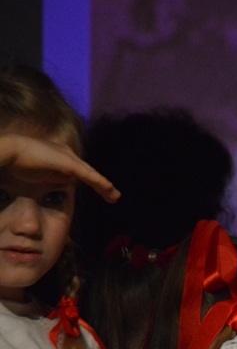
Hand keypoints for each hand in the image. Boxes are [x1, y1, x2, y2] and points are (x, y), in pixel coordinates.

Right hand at [0, 133, 120, 201]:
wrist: (10, 151)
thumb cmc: (17, 162)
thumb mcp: (39, 173)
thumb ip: (51, 177)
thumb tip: (61, 184)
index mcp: (60, 157)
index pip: (79, 170)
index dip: (90, 181)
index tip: (99, 191)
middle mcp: (67, 155)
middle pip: (89, 172)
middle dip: (101, 184)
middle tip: (113, 195)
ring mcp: (69, 158)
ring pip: (91, 174)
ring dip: (104, 186)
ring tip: (115, 197)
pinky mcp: (69, 163)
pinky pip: (88, 175)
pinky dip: (100, 182)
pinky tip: (109, 189)